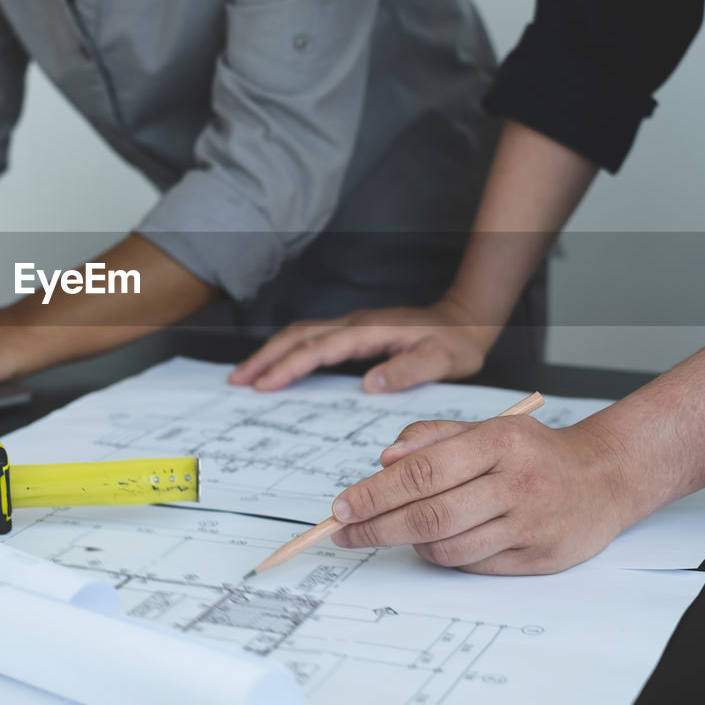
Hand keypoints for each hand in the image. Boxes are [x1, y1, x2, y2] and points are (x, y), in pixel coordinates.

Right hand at [229, 299, 500, 392]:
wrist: (467, 319)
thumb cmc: (456, 343)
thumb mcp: (441, 360)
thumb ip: (407, 371)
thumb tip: (369, 385)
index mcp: (369, 332)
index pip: (319, 348)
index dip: (288, 366)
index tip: (263, 384)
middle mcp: (354, 324)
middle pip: (298, 336)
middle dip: (265, 357)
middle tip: (237, 380)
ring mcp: (352, 326)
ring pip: (300, 334)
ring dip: (271, 352)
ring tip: (245, 375)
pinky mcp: (354, 332)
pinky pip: (311, 339)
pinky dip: (287, 351)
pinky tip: (278, 366)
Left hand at [328, 414, 631, 573]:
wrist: (603, 477)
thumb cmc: (531, 451)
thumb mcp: (484, 427)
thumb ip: (430, 437)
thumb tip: (383, 461)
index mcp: (498, 441)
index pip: (423, 472)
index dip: (375, 493)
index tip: (342, 506)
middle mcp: (516, 483)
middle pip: (430, 515)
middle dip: (377, 527)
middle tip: (345, 533)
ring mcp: (530, 524)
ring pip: (448, 547)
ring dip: (410, 544)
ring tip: (394, 532)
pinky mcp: (539, 558)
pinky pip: (474, 566)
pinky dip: (445, 557)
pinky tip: (436, 543)